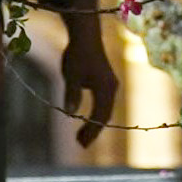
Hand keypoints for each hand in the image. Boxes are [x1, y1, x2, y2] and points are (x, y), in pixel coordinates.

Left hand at [59, 7, 119, 134]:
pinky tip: (87, 120)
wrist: (86, 36)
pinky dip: (96, 114)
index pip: (99, 116)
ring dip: (95, 124)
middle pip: (104, 116)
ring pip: (105, 110)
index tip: (81, 143)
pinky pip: (104, 103)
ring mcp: (110, 85)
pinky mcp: (106, 82)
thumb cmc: (77, 54)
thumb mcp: (71, 75)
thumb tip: (69, 113)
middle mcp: (112, 88)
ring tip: (82, 136)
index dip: (91, 131)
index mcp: (105, 89)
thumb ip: (72, 94)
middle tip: (80, 144)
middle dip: (93, 131)